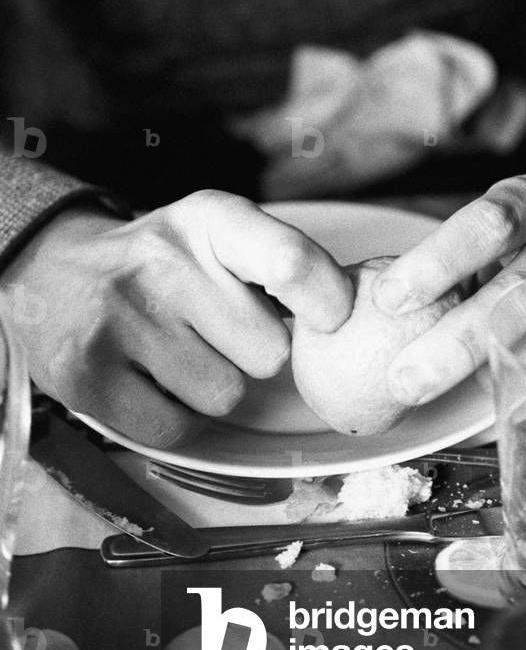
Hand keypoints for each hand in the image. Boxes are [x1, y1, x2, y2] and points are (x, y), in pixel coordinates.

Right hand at [0, 191, 351, 445]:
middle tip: (211, 330)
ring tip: (172, 349)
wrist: (51, 273)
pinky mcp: (87, 376)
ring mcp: (119, 319)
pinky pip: (178, 430)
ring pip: (225, 396)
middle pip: (268, 353)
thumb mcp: (217, 234)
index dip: (326, 300)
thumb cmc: (160, 261)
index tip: (332, 319)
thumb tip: (351, 318)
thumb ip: (281, 264)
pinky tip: (147, 378)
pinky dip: (174, 417)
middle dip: (251, 353)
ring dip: (210, 386)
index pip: (288, 261)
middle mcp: (163, 262)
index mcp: (208, 220)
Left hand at [371, 174, 525, 406]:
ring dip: (498, 379)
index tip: (387, 300)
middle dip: (453, 345)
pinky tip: (522, 410)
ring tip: (455, 395)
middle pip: (517, 295)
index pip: (487, 224)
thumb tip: (368, 315)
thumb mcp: (495, 228)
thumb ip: (447, 262)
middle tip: (404, 381)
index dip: (435, 262)